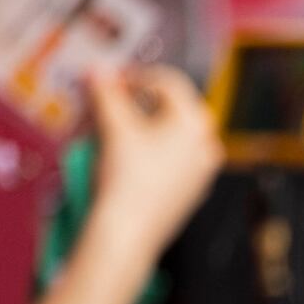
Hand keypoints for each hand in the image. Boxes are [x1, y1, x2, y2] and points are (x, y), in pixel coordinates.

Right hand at [86, 66, 223, 260]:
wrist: (129, 233)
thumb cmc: (126, 178)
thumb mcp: (113, 127)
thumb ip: (105, 93)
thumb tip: (96, 71)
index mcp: (196, 123)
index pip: (168, 82)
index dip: (134, 75)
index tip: (108, 81)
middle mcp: (207, 144)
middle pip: (171, 108)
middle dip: (136, 101)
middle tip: (108, 102)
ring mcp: (203, 170)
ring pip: (170, 133)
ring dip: (140, 124)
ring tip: (111, 128)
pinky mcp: (191, 190)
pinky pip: (171, 158)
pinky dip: (149, 149)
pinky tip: (125, 155)